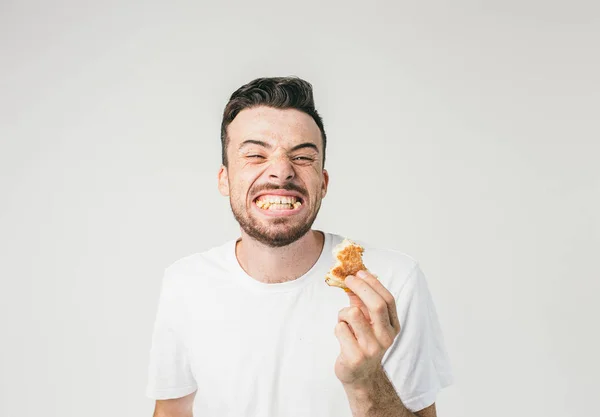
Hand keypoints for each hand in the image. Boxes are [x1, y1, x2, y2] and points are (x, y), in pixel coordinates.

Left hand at [334, 270, 400, 386]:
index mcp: (393, 327)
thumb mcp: (367, 321)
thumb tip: (353, 277)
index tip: (361, 272)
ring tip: (345, 322)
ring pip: (353, 313)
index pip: (388, 300)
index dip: (373, 283)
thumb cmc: (362, 342)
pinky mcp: (355, 357)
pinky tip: (343, 337)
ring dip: (343, 312)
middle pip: (376, 305)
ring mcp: (371, 348)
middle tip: (348, 279)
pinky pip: (340, 328)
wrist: (360, 375)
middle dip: (360, 287)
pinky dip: (338, 327)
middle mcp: (386, 337)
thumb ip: (362, 301)